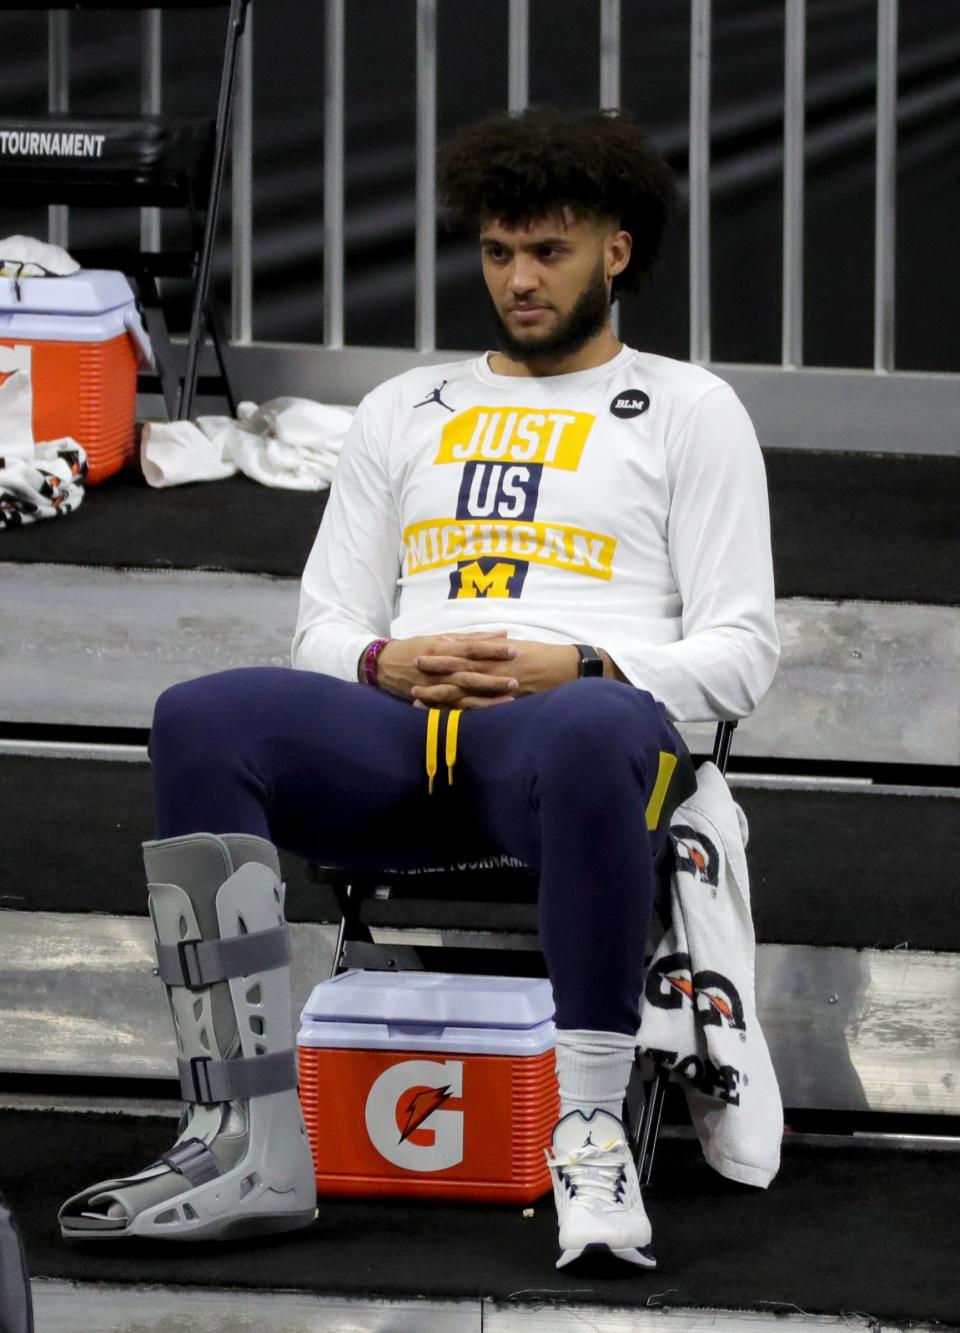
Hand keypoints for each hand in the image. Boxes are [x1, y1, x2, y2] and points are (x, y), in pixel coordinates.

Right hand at [376, 632, 519, 709]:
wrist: (385, 665)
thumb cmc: (417, 648)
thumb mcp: (441, 638)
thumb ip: (471, 638)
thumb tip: (501, 634)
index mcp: (443, 649)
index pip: (472, 649)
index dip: (492, 650)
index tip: (513, 651)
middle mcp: (440, 669)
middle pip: (470, 674)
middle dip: (493, 678)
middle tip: (516, 680)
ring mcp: (435, 687)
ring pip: (464, 695)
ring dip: (486, 699)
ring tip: (509, 701)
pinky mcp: (431, 702)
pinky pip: (453, 710)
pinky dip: (470, 713)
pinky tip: (488, 717)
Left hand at [413, 637, 582, 707]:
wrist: (566, 669)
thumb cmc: (544, 656)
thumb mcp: (518, 645)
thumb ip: (496, 645)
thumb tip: (480, 642)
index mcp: (495, 654)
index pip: (462, 652)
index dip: (442, 653)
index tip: (424, 652)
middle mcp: (492, 671)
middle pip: (456, 671)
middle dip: (433, 672)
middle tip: (411, 672)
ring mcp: (497, 689)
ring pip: (462, 693)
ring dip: (438, 695)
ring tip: (417, 697)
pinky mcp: (504, 704)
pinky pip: (477, 710)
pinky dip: (458, 713)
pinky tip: (442, 716)